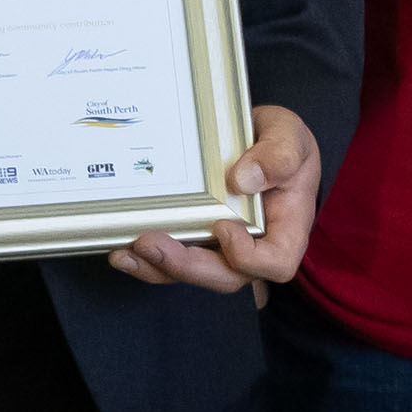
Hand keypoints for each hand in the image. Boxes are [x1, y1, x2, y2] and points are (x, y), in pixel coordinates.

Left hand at [111, 104, 324, 294]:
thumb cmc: (283, 142)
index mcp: (286, 226)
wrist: (262, 139)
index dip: (248, 257)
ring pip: (194, 274)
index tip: (224, 226)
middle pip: (226, 277)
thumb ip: (278, 155)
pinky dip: (148, 259)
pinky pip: (175, 260)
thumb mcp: (289, 135)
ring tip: (126, 251)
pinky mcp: (198, 238)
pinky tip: (121, 248)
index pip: (276, 263)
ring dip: (158, 268)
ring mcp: (224, 246)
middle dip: (186, 266)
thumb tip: (242, 180)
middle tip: (150, 243)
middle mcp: (255, 245)